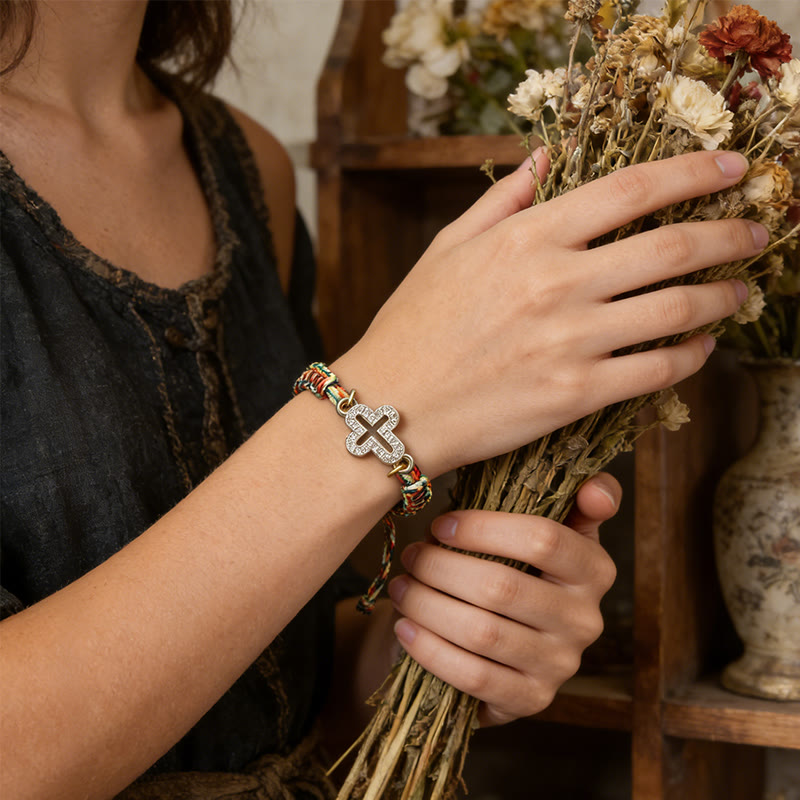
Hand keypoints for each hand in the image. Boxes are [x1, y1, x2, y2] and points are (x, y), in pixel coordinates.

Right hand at [333, 150, 764, 477]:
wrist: (390, 408)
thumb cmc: (412, 328)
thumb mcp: (447, 249)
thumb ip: (501, 200)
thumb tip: (545, 159)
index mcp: (527, 238)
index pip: (630, 190)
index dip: (692, 172)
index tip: (730, 166)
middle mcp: (557, 283)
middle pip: (672, 247)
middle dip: (729, 234)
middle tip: (757, 232)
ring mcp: (571, 341)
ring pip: (676, 309)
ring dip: (722, 297)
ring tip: (741, 291)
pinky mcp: (576, 394)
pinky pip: (656, 371)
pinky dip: (690, 357)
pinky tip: (700, 349)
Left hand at [386, 473, 620, 726]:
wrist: (506, 642)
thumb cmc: (520, 567)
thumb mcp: (550, 528)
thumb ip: (574, 500)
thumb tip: (596, 491)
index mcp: (595, 568)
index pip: (543, 539)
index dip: (482, 529)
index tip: (440, 525)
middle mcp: (586, 620)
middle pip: (501, 587)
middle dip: (441, 568)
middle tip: (411, 556)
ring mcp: (561, 665)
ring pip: (482, 632)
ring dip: (428, 606)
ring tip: (401, 587)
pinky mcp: (532, 699)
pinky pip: (474, 676)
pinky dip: (431, 650)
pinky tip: (404, 628)